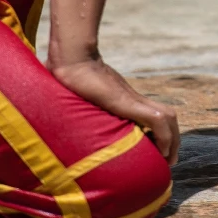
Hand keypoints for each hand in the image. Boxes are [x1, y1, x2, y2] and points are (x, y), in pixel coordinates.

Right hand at [49, 58, 179, 164]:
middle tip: (168, 158)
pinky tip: (161, 149)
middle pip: (168, 116)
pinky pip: (157, 120)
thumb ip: (74, 108)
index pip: (154, 115)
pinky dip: (164, 136)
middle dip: (172, 139)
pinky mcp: (129, 102)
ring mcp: (132, 100)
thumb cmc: (68, 77)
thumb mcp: (76, 100)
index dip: (160, 133)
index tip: (157, 151)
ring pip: (168, 117)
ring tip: (167, 156)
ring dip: (172, 139)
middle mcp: (133, 100)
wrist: (71, 59)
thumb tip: (45, 115)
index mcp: (124, 100)